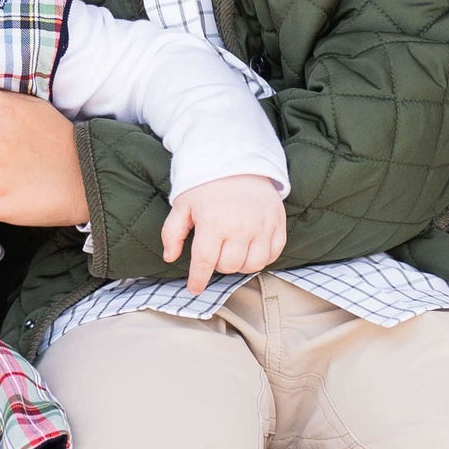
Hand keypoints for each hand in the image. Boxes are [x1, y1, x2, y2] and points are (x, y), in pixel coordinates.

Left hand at [162, 173, 287, 288]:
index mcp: (213, 222)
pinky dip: (262, 257)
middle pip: (229, 266)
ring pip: (253, 265)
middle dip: (218, 265)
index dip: (198, 279)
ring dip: (240, 264)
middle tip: (215, 251)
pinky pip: (273, 254)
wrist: (239, 159)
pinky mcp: (278, 222)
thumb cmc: (207, 183)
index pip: (205, 262)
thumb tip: (170, 257)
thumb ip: (173, 232)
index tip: (194, 288)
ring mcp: (262, 225)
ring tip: (233, 250)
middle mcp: (240, 226)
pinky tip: (251, 248)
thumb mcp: (183, 204)